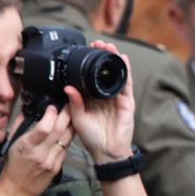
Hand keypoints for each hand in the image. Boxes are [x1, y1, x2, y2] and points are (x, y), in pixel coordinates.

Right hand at [0, 105, 76, 195]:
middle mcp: (41, 154)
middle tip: (69, 105)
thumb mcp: (11, 143)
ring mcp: (51, 161)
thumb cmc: (12, 166)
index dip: (51, 115)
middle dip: (66, 115)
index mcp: (27, 146)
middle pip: (59, 131)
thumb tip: (27, 110)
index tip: (52, 107)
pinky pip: (66, 149)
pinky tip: (68, 132)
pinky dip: (67, 139)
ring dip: (70, 125)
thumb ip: (20, 126)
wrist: (17, 189)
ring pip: (66, 139)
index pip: (44, 128)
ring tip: (72, 115)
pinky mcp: (58, 167)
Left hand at [65, 40, 136, 161]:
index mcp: (90, 99)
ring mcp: (116, 98)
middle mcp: (103, 96)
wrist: (107, 152)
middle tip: (97, 43)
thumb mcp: (77, 119)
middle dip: (101, 56)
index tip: (84, 50)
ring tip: (109, 46)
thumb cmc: (92, 139)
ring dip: (112, 59)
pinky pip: (126, 83)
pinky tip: (123, 59)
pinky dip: (125, 70)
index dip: (88, 63)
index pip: (89, 76)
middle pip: (103, 71)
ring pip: (114, 74)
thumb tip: (68, 87)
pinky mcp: (127, 102)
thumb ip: (74, 103)